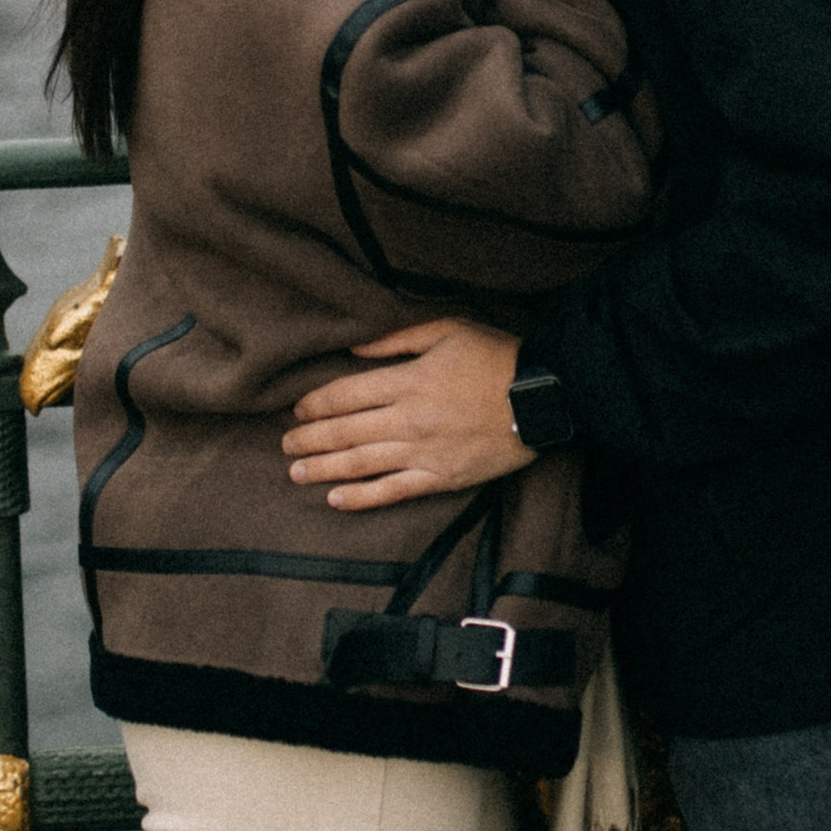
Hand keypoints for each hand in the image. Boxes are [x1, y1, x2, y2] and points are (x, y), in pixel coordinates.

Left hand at [283, 317, 531, 509]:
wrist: (544, 398)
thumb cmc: (497, 358)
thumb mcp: (448, 330)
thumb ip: (397, 340)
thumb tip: (354, 349)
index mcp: (408, 381)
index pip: (346, 394)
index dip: (316, 403)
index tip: (298, 409)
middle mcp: (408, 420)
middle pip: (345, 432)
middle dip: (309, 439)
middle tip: (286, 445)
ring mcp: (423, 453)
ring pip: (360, 464)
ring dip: (324, 469)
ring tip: (297, 473)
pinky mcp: (441, 478)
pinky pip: (393, 491)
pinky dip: (362, 497)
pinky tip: (336, 499)